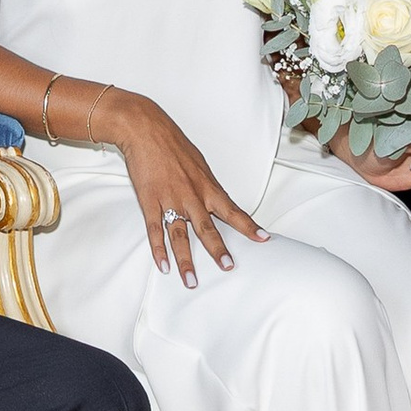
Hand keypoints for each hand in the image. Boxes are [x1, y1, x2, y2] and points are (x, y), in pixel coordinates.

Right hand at [107, 91, 266, 284]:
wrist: (145, 129)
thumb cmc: (173, 143)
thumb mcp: (198, 163)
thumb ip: (206, 185)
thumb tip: (215, 200)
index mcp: (207, 186)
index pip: (232, 210)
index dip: (249, 226)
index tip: (264, 239)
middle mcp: (191, 196)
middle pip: (207, 228)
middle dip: (219, 250)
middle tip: (228, 267)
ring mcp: (170, 200)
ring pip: (180, 236)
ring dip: (186, 260)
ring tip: (191, 281)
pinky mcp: (150, 201)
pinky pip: (155, 230)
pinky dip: (158, 249)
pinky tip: (162, 265)